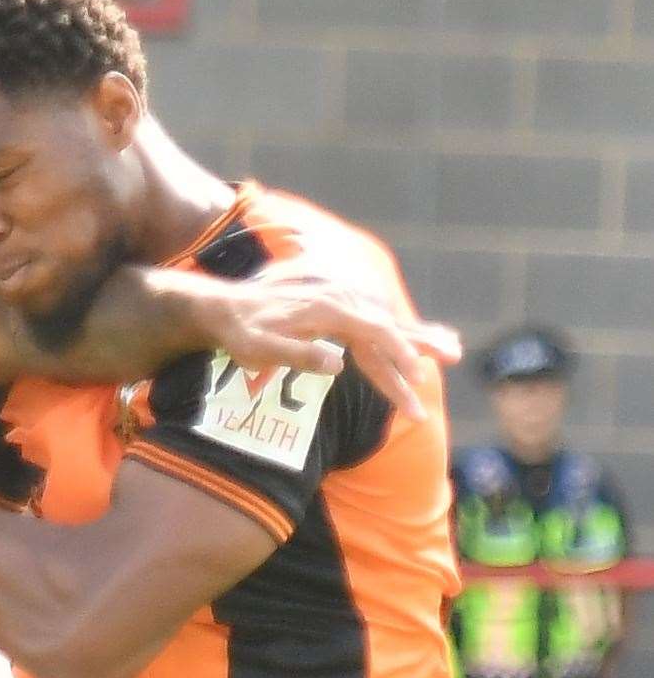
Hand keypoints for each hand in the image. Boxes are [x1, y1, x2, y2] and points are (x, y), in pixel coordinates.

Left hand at [196, 266, 462, 420]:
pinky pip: (372, 322)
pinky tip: (415, 340)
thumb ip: (298, 355)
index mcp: (327, 310)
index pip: (374, 332)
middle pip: (388, 325)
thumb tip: (338, 362)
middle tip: (455, 355)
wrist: (222, 306)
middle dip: (421, 344)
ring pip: (385, 322)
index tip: (416, 377)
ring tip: (452, 348)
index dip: (398, 356)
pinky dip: (397, 332)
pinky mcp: (333, 309)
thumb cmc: (240, 333)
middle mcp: (337, 300)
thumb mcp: (260, 348)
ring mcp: (337, 301)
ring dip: (418, 336)